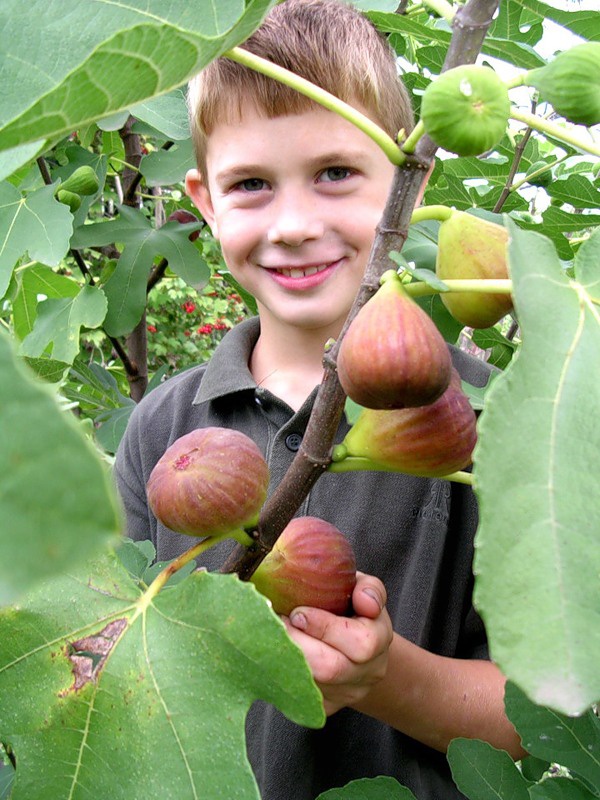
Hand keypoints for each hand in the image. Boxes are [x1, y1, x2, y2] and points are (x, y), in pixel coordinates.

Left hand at [282, 572, 392, 715]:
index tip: (298, 611)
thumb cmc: (354, 608)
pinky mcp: (327, 706)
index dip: (325, 627)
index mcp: (379, 640)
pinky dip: (283, 675)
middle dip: (298, 643)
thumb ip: (369, 590)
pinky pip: (301, 698)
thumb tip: (366, 601)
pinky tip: (276, 654)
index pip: (360, 643)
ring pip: (311, 684)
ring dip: (286, 658)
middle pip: (331, 668)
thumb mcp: (364, 589)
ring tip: (273, 635)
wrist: (359, 646)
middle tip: (277, 622)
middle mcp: (367, 673)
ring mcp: (347, 694)